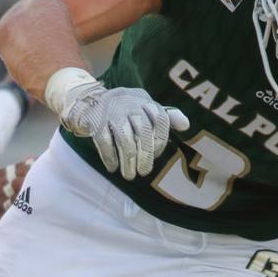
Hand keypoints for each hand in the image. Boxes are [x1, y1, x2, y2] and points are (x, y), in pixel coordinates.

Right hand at [58, 80, 188, 180]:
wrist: (91, 100)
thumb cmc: (126, 109)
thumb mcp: (146, 108)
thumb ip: (166, 117)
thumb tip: (186, 125)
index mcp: (145, 101)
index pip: (160, 120)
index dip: (160, 140)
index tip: (156, 155)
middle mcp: (130, 104)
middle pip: (143, 131)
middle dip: (145, 155)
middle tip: (144, 172)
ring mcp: (111, 112)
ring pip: (125, 139)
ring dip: (128, 161)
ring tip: (129, 176)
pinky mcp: (95, 121)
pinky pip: (105, 142)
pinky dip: (110, 157)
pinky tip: (113, 168)